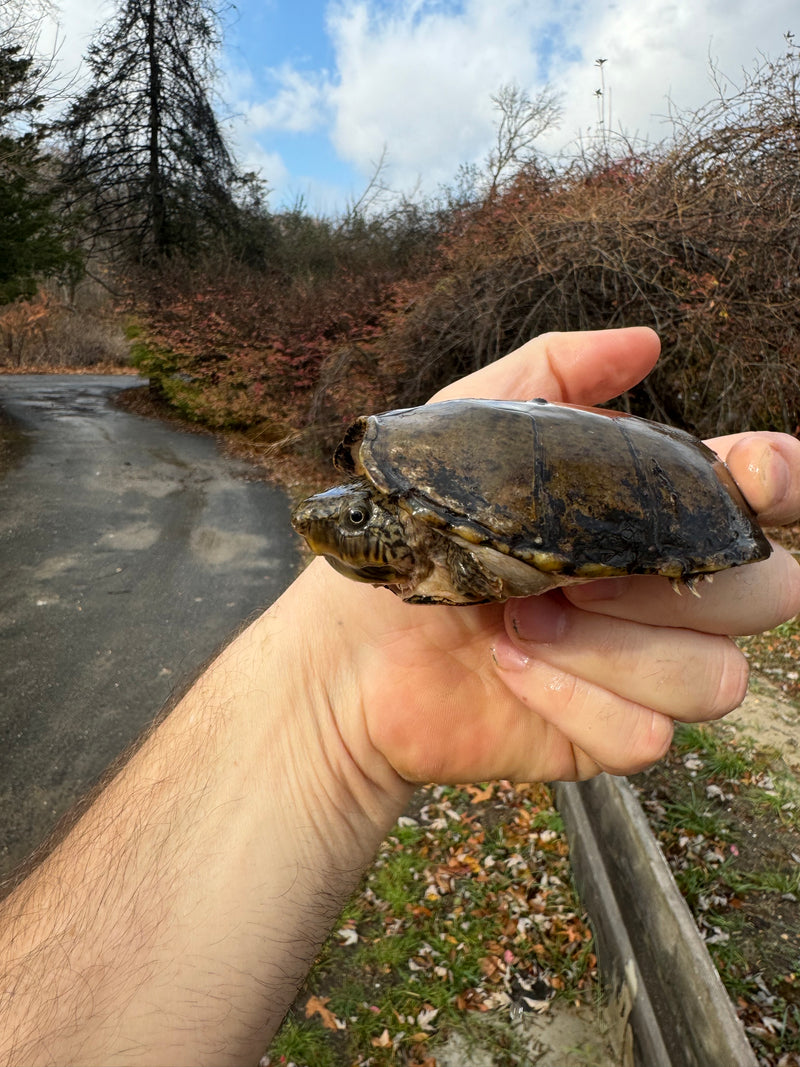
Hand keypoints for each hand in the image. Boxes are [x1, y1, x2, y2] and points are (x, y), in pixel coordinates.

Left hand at [304, 327, 799, 786]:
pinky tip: (511, 669)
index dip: (775, 485)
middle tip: (578, 568)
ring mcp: (639, 668)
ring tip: (519, 618)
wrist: (348, 650)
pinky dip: (574, 699)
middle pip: (765, 594)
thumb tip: (647, 340)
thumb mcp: (468, 428)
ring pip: (715, 676)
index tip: (748, 471)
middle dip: (677, 581)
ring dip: (609, 647)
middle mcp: (659, 592)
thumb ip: (554, 373)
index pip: (756, 500)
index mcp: (642, 514)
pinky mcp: (607, 733)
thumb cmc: (410, 533)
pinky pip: (648, 735)